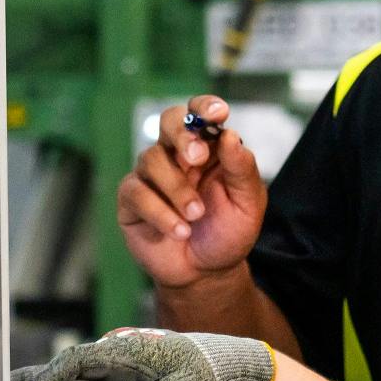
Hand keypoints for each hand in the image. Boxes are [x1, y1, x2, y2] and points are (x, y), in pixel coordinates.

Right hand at [117, 96, 265, 288]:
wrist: (206, 274)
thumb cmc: (228, 233)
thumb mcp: (248, 203)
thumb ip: (242, 169)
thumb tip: (230, 135)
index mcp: (208, 148)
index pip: (200, 113)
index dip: (205, 107)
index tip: (217, 113)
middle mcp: (177, 155)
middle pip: (168, 121)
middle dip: (182, 135)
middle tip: (196, 157)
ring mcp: (152, 175)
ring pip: (152, 158)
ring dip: (177, 189)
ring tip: (196, 216)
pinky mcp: (132, 199)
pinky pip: (137, 192)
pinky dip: (160, 212)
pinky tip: (179, 231)